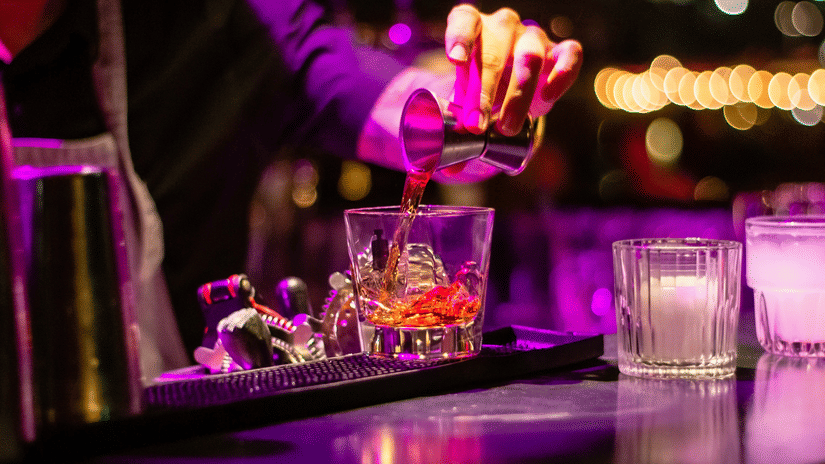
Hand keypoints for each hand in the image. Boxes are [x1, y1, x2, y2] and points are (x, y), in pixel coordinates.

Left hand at [445, 4, 582, 135]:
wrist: (507, 92)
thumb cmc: (480, 88)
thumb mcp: (464, 95)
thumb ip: (461, 109)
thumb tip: (463, 135)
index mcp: (474, 28)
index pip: (465, 21)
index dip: (460, 39)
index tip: (456, 60)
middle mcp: (503, 27)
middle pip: (494, 53)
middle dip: (483, 93)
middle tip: (476, 124)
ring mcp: (532, 37)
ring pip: (530, 57)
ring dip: (517, 96)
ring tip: (507, 127)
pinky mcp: (559, 51)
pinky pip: (569, 54)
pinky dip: (562, 74)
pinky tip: (548, 96)